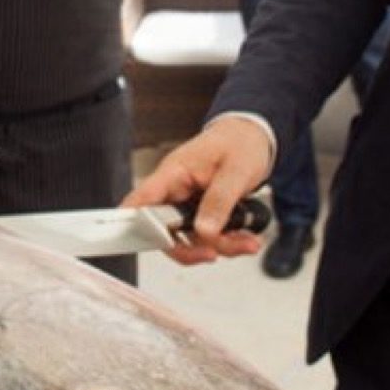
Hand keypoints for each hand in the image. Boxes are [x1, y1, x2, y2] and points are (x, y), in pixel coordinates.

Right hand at [121, 116, 273, 265]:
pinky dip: (227, 242)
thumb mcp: (236, 170)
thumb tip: (205, 231)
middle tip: (215, 251)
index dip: (136, 224)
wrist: (253, 137)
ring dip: (220, 246)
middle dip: (193, 248)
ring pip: (190, 240)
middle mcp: (175, 192)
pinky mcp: (201, 215)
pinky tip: (244, 238)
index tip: (150, 241)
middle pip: (165, 232)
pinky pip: (207, 238)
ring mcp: (186, 205)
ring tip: (245, 242)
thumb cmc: (240, 142)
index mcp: (173, 173)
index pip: (141, 201)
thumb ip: (219, 201)